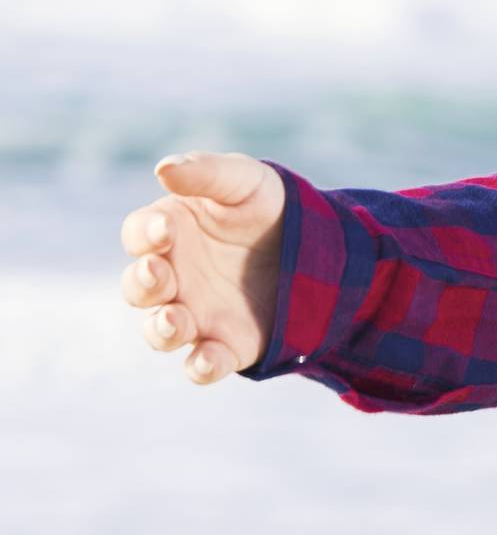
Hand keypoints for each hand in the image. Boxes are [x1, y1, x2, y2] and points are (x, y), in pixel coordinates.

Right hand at [119, 151, 287, 382]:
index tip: (167, 229)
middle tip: (159, 273)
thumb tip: (163, 169)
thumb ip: (207, 173)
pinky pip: (204, 363)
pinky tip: (207, 360)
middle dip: (143, 283)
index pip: (140, 234)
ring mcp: (197, 312)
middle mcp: (175, 276)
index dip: (146, 234)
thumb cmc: (266, 204)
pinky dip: (201, 366)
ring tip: (174, 320)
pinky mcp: (228, 343)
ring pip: (162, 331)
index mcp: (171, 232)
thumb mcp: (245, 180)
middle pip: (140, 287)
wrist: (318, 244)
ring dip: (162, 329)